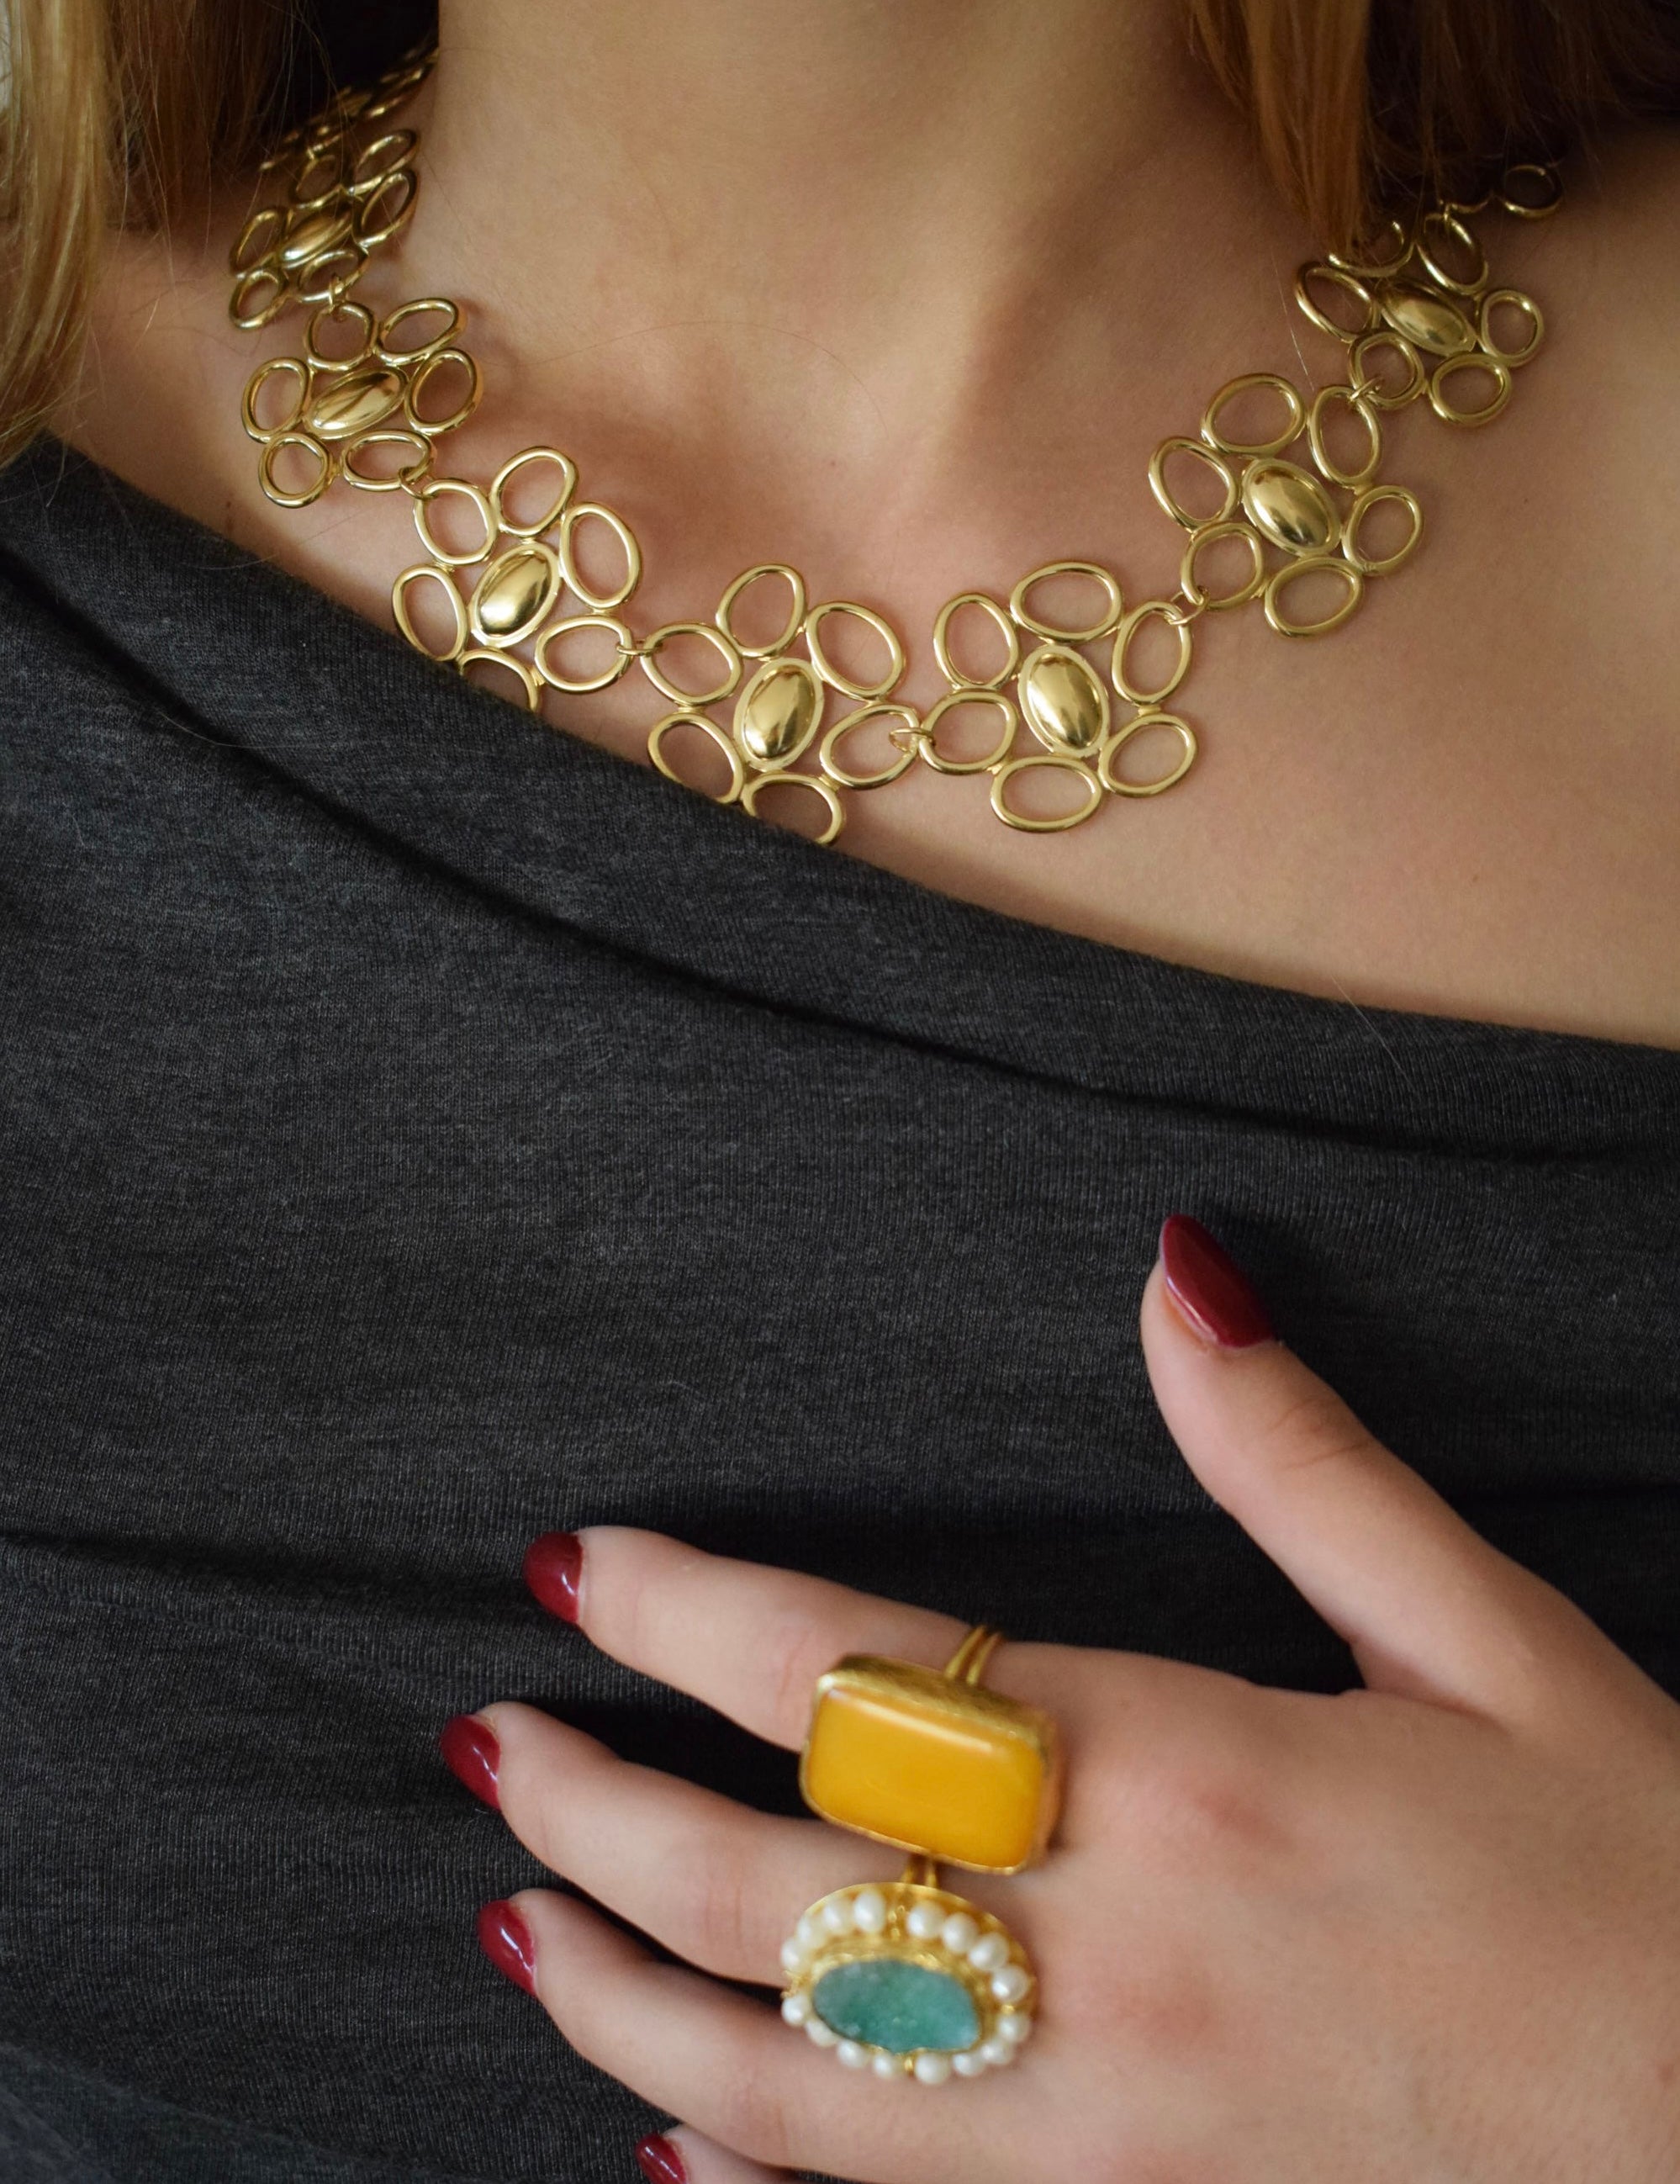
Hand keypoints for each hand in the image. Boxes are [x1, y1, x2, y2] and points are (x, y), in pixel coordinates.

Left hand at [445, 1217, 1679, 2183]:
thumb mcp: (1486, 1634)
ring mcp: (1106, 2135)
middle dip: (592, 1805)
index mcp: (1188, 1768)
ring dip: (614, 2001)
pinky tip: (666, 2146)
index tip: (574, 1570)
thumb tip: (1177, 1274)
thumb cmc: (1638, 1874)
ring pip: (779, 2076)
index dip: (683, 1615)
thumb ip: (1300, 1458)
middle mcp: (1115, 1956)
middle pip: (765, 1884)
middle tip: (486, 1739)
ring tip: (508, 1923)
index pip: (851, 1672)